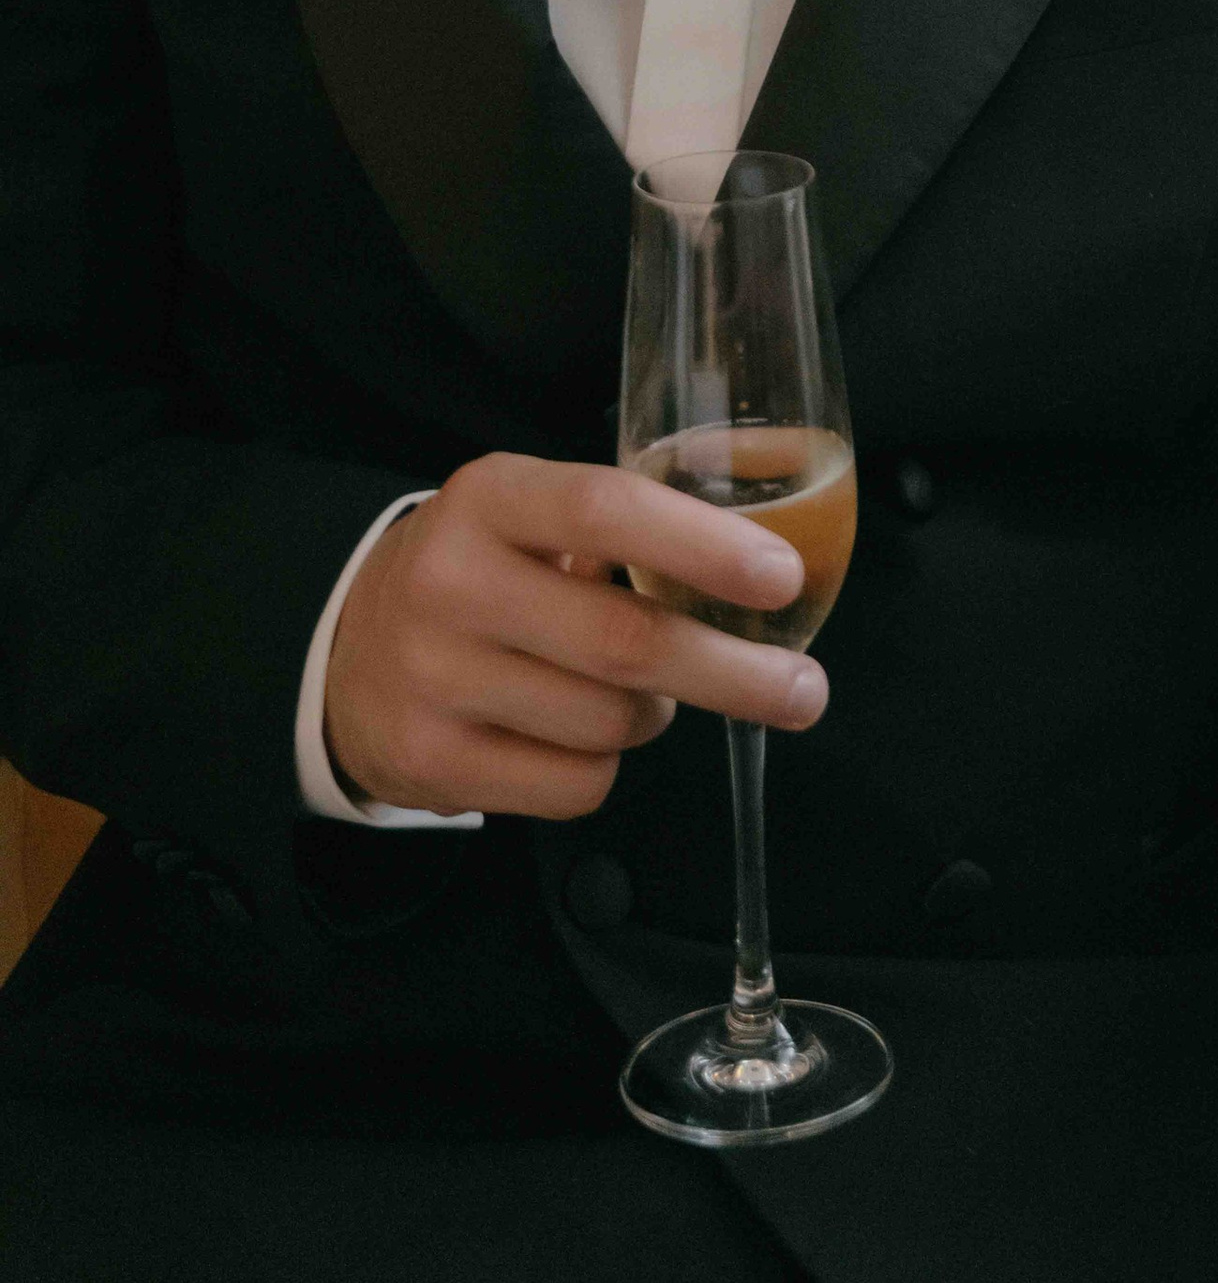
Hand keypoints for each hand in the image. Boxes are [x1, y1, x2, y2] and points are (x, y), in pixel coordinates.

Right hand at [324, 451, 825, 821]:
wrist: (349, 650)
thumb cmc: (483, 571)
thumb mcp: (529, 515)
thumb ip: (623, 527)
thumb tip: (762, 572)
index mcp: (489, 496)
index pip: (607, 508)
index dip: (703, 545)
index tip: (783, 577)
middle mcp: (450, 581)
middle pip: (626, 642)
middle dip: (736, 672)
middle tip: (803, 690)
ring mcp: (432, 676)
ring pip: (611, 722)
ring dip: (653, 715)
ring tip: (630, 691)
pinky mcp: (428, 760)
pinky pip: (575, 786)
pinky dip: (603, 768)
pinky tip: (573, 735)